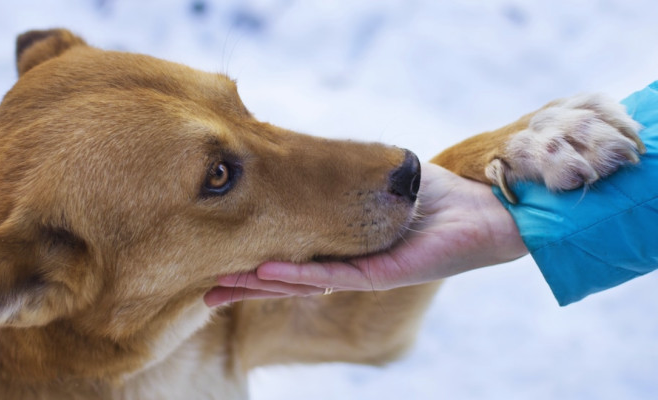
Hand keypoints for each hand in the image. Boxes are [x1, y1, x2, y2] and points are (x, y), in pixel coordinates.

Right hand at [204, 163, 527, 306]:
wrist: (484, 208)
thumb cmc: (436, 195)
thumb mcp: (379, 181)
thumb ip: (345, 178)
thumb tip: (313, 158)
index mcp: (343, 247)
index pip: (291, 259)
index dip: (256, 264)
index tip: (220, 263)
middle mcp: (349, 267)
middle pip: (288, 281)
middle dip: (246, 288)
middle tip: (206, 293)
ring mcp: (364, 274)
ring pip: (302, 284)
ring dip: (260, 286)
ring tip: (221, 288)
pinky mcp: (383, 275)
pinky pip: (334, 275)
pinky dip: (298, 275)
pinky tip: (265, 273)